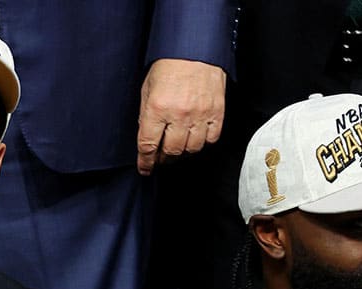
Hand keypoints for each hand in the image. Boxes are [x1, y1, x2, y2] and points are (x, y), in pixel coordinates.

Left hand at [136, 58, 226, 174]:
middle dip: (164, 158)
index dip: (146, 161)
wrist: (195, 47)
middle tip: (161, 156)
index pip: (148, 145)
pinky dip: (202, 143)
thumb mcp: (147, 88)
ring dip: (182, 152)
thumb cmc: (169, 65)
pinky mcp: (217, 112)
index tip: (145, 169)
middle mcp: (179, 114)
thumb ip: (146, 115)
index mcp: (157, 107)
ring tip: (177, 147)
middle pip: (171, 151)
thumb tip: (147, 139)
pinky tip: (195, 137)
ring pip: (192, 149)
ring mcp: (200, 114)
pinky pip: (211, 139)